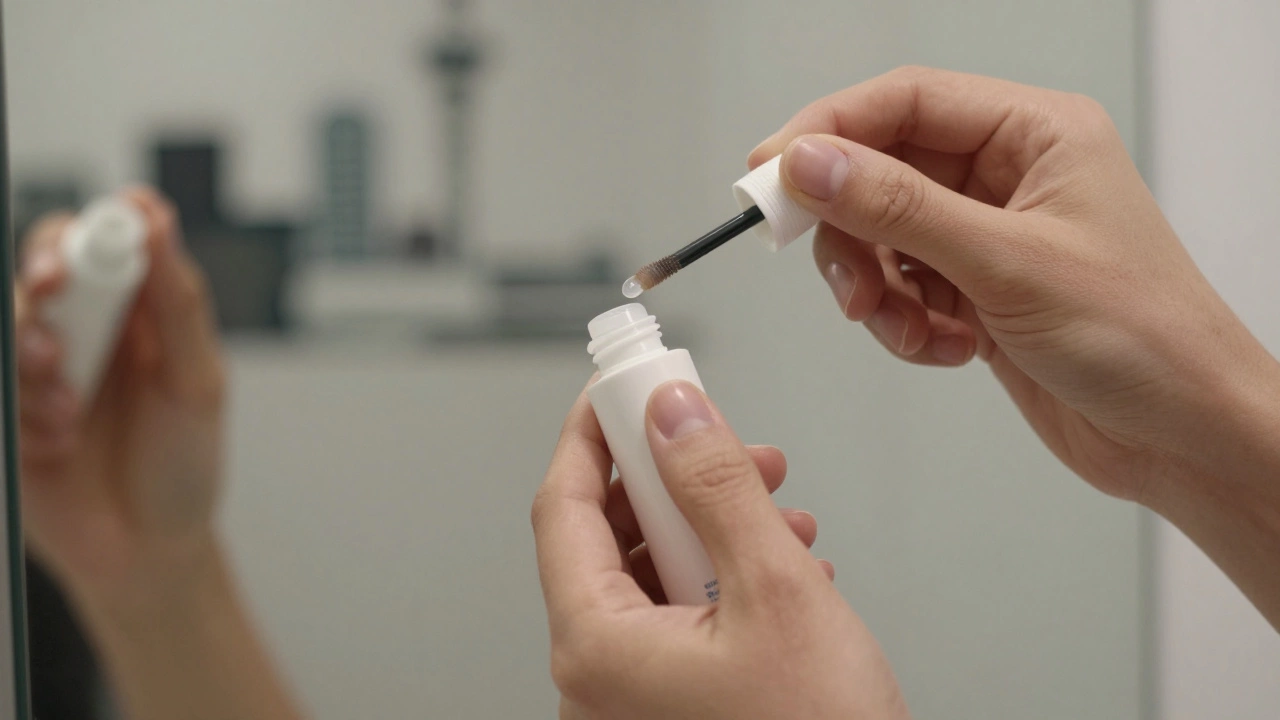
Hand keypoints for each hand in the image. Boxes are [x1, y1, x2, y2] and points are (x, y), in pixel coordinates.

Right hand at [16, 187, 225, 617]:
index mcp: (135, 312)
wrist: (150, 551)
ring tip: (68, 409)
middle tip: (50, 301)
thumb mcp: (197, 383)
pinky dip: (21, 411)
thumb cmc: (183, 464)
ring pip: (9, 326)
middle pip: (36, 273)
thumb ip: (179, 304)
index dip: (82, 233)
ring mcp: (38, 373)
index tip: (81, 248)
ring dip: (29, 358)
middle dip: (36, 285)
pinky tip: (55, 443)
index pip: (95, 243)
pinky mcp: (9, 415)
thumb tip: (159, 219)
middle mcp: (83, 333)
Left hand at [533, 381, 906, 719]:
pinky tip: (783, 564)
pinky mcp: (670, 709)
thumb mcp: (778, 592)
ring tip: (778, 507)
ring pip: (652, 577)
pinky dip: (723, 579)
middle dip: (674, 480)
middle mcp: (598, 679)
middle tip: (719, 440)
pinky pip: (677, 619)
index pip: (562, 508)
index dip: (590, 436)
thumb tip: (673, 413)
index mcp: (597, 648)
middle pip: (609, 539)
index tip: (617, 389)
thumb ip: (718, 489)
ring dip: (711, 528)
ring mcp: (632, 699)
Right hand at [751, 66, 1279, 625]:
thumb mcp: (1008, 263)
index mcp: (1034, 134)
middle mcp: (1007, 175)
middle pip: (880, 171)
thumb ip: (900, 209)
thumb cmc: (1145, 339)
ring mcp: (987, 234)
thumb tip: (812, 165)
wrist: (1182, 437)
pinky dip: (903, 324)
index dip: (829, 130)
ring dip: (876, 290)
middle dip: (850, 232)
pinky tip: (948, 349)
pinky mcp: (973, 290)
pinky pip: (899, 289)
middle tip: (841, 282)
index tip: (770, 173)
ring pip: (881, 237)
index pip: (905, 102)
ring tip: (909, 329)